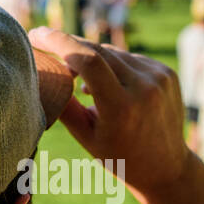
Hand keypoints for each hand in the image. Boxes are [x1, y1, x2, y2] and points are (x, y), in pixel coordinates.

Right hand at [28, 27, 190, 195]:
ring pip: (114, 53)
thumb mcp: (86, 137)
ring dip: (91, 57)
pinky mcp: (167, 74)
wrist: (166, 168)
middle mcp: (144, 88)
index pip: (88, 60)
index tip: (36, 34)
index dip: (59, 42)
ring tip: (78, 79)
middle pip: (98, 51)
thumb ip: (64, 105)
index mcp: (122, 107)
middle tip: (44, 43)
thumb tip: (41, 73)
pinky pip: (131, 59)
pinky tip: (105, 84)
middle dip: (69, 45)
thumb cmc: (119, 158)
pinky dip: (113, 65)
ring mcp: (159, 78)